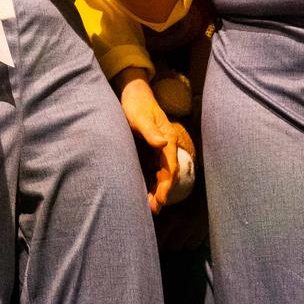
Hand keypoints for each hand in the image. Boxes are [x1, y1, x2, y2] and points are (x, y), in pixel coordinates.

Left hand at [116, 69, 195, 212]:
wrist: (134, 94)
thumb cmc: (136, 104)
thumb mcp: (140, 117)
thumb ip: (150, 131)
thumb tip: (163, 144)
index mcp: (167, 139)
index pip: (170, 167)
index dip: (166, 184)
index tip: (161, 198)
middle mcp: (165, 145)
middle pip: (167, 173)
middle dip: (162, 191)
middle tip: (154, 209)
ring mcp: (158, 148)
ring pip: (160, 173)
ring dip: (156, 189)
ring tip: (150, 207)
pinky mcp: (150, 149)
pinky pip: (152, 168)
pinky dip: (150, 181)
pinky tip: (144, 192)